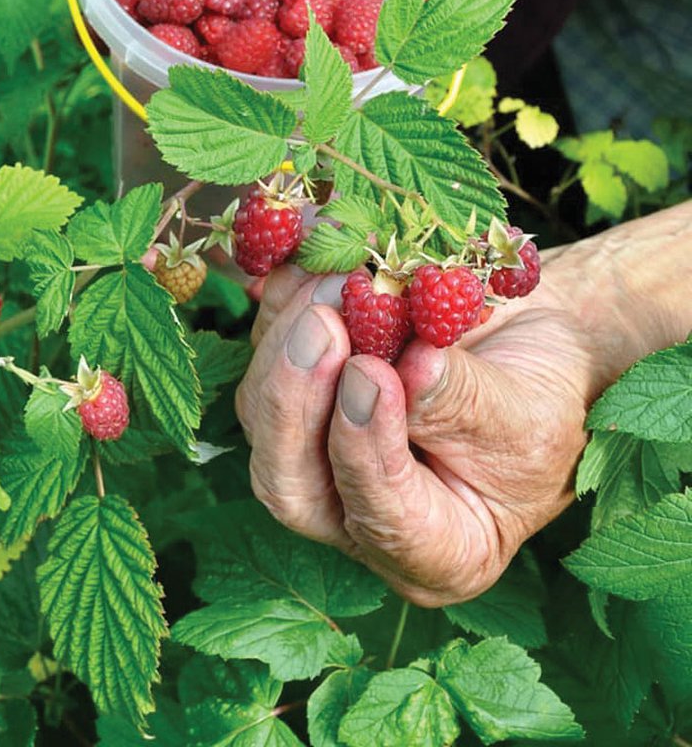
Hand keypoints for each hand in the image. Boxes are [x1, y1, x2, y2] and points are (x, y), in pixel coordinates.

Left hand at [234, 250, 609, 605]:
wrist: (536, 342)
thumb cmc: (548, 395)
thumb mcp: (529, 414)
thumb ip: (464, 405)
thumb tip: (407, 371)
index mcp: (431, 550)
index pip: (377, 520)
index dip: (365, 451)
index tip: (373, 375)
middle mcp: (355, 510)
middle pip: (289, 476)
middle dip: (295, 396)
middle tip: (322, 323)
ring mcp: (314, 448)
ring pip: (263, 408)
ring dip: (289, 335)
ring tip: (335, 278)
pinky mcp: (296, 386)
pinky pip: (266, 347)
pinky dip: (284, 300)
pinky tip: (313, 260)